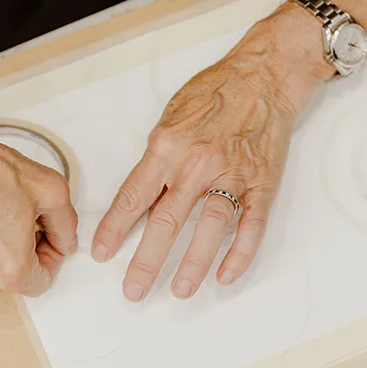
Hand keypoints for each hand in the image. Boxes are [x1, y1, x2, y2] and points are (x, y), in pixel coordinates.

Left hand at [91, 4, 332, 300]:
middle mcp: (198, 163)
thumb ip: (157, 159)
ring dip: (193, 263)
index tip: (102, 254)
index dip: (115, 229)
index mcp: (168, 146)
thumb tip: (142, 201)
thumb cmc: (215, 93)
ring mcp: (233, 174)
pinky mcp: (262, 183)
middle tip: (134, 290)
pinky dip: (240, 253)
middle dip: (147, 261)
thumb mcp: (170, 118)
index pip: (134, 196)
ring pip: (209, 227)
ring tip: (181, 290)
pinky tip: (227, 274)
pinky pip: (251, 224)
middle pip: (167, 221)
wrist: (263, 77)